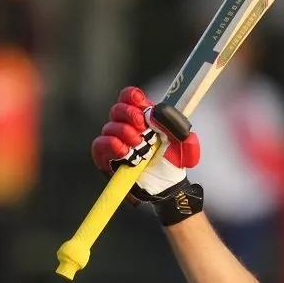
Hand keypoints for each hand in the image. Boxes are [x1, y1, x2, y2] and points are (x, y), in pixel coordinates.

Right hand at [91, 86, 199, 200]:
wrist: (167, 186)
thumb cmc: (172, 162)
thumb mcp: (183, 144)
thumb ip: (177, 127)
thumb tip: (159, 115)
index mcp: (143, 117)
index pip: (129, 97)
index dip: (132, 96)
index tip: (141, 101)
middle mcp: (126, 126)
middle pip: (117, 109)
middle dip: (129, 114)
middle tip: (143, 125)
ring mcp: (115, 141)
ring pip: (109, 127)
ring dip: (125, 132)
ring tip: (139, 144)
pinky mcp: (106, 157)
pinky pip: (100, 145)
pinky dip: (112, 145)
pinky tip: (126, 152)